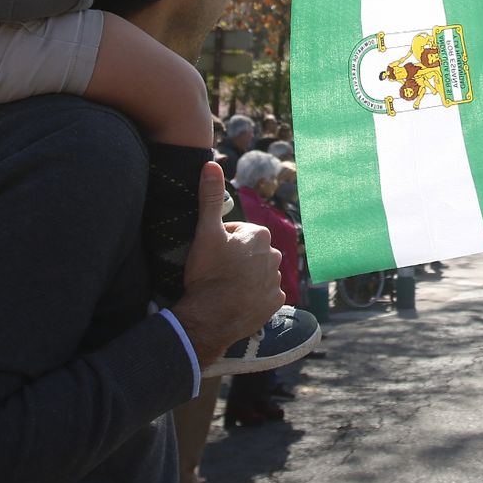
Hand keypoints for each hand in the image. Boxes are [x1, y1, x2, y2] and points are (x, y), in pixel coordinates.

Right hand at [170, 162, 283, 368]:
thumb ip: (211, 198)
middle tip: (216, 271)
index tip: (210, 253)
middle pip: (250, 252)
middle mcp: (275, 255)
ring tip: (224, 287)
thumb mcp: (206, 232)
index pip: (239, 232)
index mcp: (260, 235)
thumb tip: (211, 164)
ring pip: (258, 272)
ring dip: (245, 277)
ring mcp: (276, 280)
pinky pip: (265, 294)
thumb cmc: (207, 273)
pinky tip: (238, 300)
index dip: (222, 241)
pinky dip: (254, 296)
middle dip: (236, 258)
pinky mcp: (276, 303)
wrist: (210, 318)